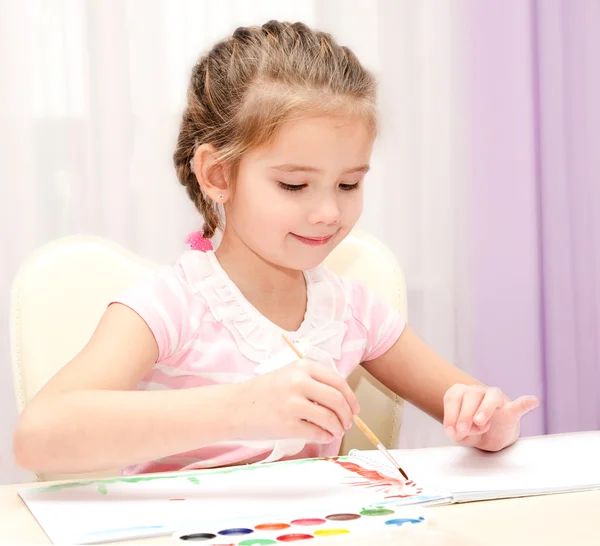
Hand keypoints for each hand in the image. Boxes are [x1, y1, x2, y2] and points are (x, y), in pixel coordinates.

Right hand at [233, 359, 359, 443]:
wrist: (233, 407)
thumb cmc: (261, 393)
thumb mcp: (288, 375)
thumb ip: (313, 382)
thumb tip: (343, 400)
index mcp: (301, 367)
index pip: (338, 382)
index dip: (350, 398)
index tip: (354, 408)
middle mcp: (299, 382)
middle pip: (338, 400)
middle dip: (347, 415)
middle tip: (347, 423)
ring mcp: (293, 404)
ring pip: (330, 418)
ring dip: (338, 428)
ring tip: (335, 431)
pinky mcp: (288, 425)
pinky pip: (318, 433)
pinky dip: (325, 437)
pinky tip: (322, 436)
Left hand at [443, 384, 538, 450]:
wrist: (490, 437)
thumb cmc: (471, 430)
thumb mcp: (459, 435)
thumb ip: (455, 433)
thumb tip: (455, 432)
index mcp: (462, 394)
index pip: (454, 396)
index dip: (450, 412)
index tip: (451, 430)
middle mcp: (479, 392)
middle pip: (472, 393)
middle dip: (465, 413)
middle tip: (463, 429)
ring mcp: (496, 400)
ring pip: (492, 396)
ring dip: (484, 408)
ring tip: (479, 423)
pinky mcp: (511, 411)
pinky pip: (519, 405)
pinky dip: (525, 403)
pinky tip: (533, 401)